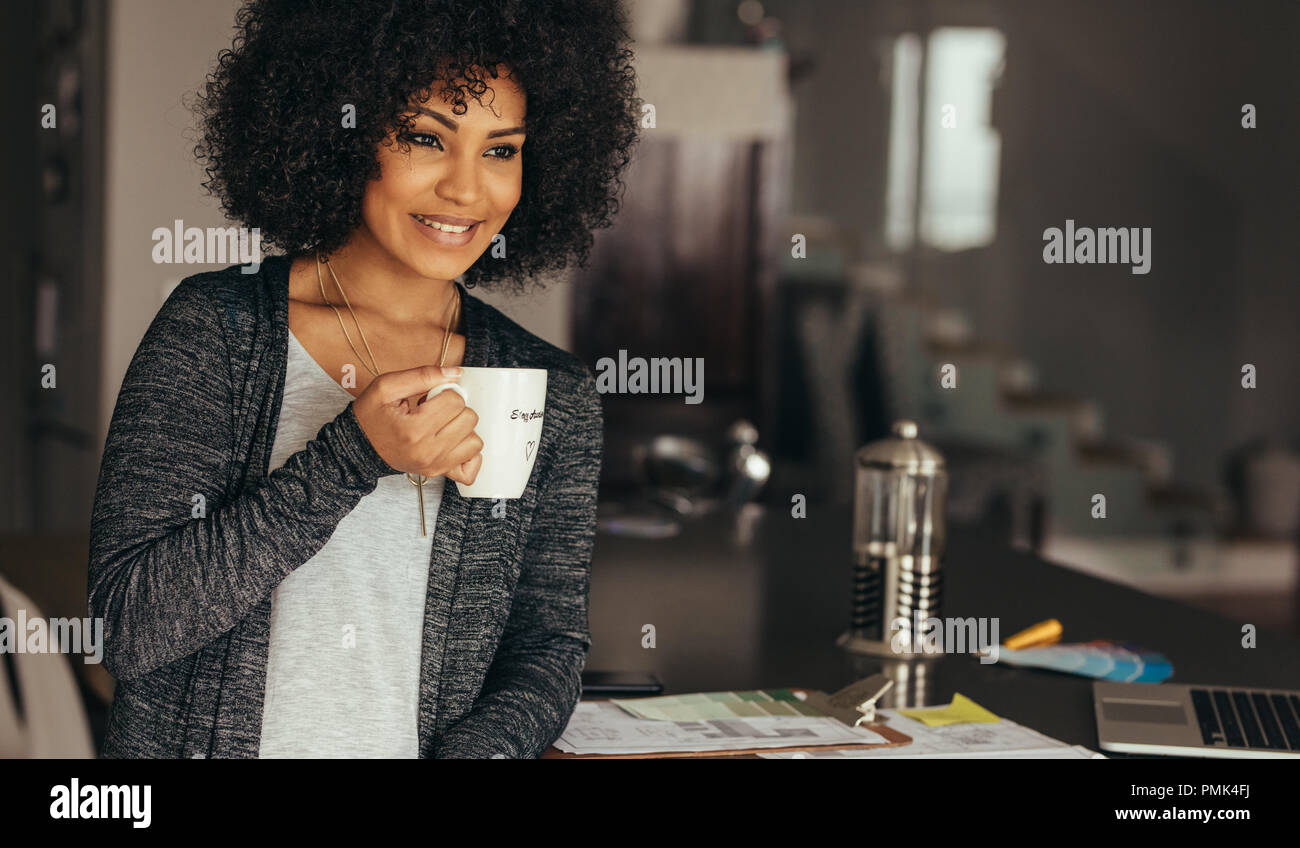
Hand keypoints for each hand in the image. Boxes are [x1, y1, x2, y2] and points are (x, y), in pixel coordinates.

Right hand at [351, 364, 482, 485]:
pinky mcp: (438, 473)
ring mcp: (435, 465)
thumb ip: (423, 375)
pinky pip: (470, 469)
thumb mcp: (386, 387)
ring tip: (440, 426)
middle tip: (434, 410)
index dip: (445, 393)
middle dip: (455, 409)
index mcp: (414, 429)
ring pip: (475, 442)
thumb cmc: (371, 417)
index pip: (455, 401)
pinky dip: (468, 455)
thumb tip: (455, 373)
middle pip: (469, 420)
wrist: (359, 446)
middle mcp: (428, 451)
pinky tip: (454, 443)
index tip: (429, 397)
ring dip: (462, 429)